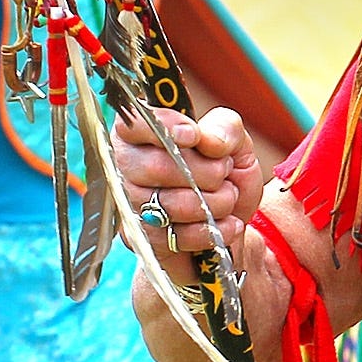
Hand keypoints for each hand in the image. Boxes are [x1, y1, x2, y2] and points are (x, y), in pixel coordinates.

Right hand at [110, 106, 265, 259]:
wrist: (233, 219)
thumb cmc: (225, 173)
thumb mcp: (235, 142)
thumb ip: (225, 128)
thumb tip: (208, 141)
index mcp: (140, 133)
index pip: (134, 122)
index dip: (165, 127)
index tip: (194, 136)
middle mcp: (126, 167)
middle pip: (157, 167)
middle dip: (207, 172)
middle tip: (224, 173)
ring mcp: (131, 205)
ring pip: (171, 205)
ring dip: (215, 202)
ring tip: (228, 197)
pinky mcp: (145, 239)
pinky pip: (180, 236)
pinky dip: (213, 230)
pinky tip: (226, 222)